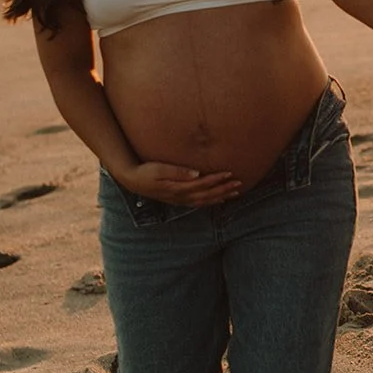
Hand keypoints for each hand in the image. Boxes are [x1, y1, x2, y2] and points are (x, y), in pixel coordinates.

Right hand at [118, 161, 242, 205]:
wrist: (133, 180)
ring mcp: (180, 200)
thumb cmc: (146, 172)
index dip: (217, 179)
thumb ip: (178, 172)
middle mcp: (181, 197)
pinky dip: (211, 202)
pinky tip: (219, 199)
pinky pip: (199, 203)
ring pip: (205, 201)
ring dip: (221, 197)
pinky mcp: (179, 200)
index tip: (230, 173)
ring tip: (235, 192)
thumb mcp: (159, 169)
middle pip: (207, 195)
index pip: (202, 184)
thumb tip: (197, 174)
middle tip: (239, 183)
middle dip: (224, 189)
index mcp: (178, 188)